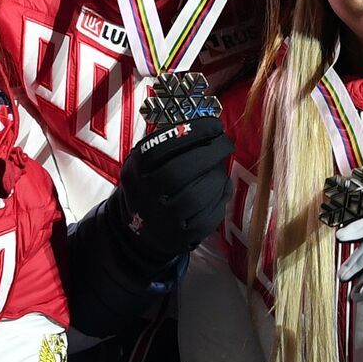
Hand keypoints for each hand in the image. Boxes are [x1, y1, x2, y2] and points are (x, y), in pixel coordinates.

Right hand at [118, 116, 233, 259]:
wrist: (139, 230)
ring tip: (221, 169)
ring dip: (217, 178)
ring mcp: (161, 222)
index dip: (193, 133)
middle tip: (227, 143)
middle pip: (179, 173)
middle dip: (210, 153)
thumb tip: (208, 122)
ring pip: (196, 197)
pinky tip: (221, 188)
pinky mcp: (180, 239)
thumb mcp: (148, 162)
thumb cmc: (152, 183)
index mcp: (135, 171)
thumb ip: (170, 142)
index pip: (161, 147)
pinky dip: (221, 199)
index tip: (215, 125)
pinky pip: (208, 219)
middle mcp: (143, 198)